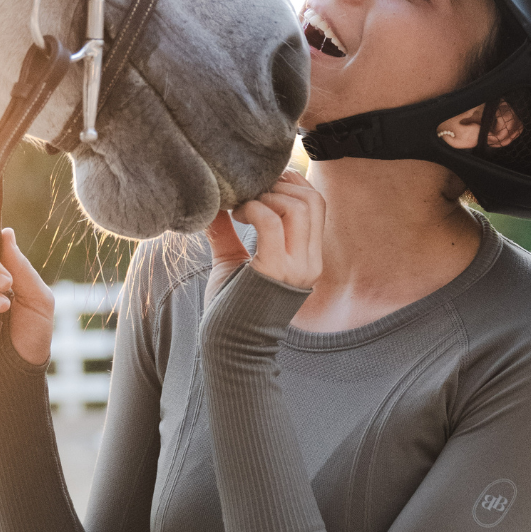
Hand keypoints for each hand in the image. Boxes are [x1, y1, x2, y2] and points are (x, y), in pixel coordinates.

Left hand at [205, 170, 323, 300]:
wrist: (229, 347)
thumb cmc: (230, 307)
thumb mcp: (232, 261)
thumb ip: (227, 232)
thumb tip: (213, 202)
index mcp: (308, 258)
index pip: (317, 205)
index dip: (291, 185)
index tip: (262, 184)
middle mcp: (309, 262)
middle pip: (312, 201)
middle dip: (279, 186)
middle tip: (250, 193)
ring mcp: (296, 267)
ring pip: (298, 208)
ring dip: (266, 198)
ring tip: (242, 208)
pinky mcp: (276, 270)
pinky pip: (272, 223)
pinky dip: (254, 210)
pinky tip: (237, 216)